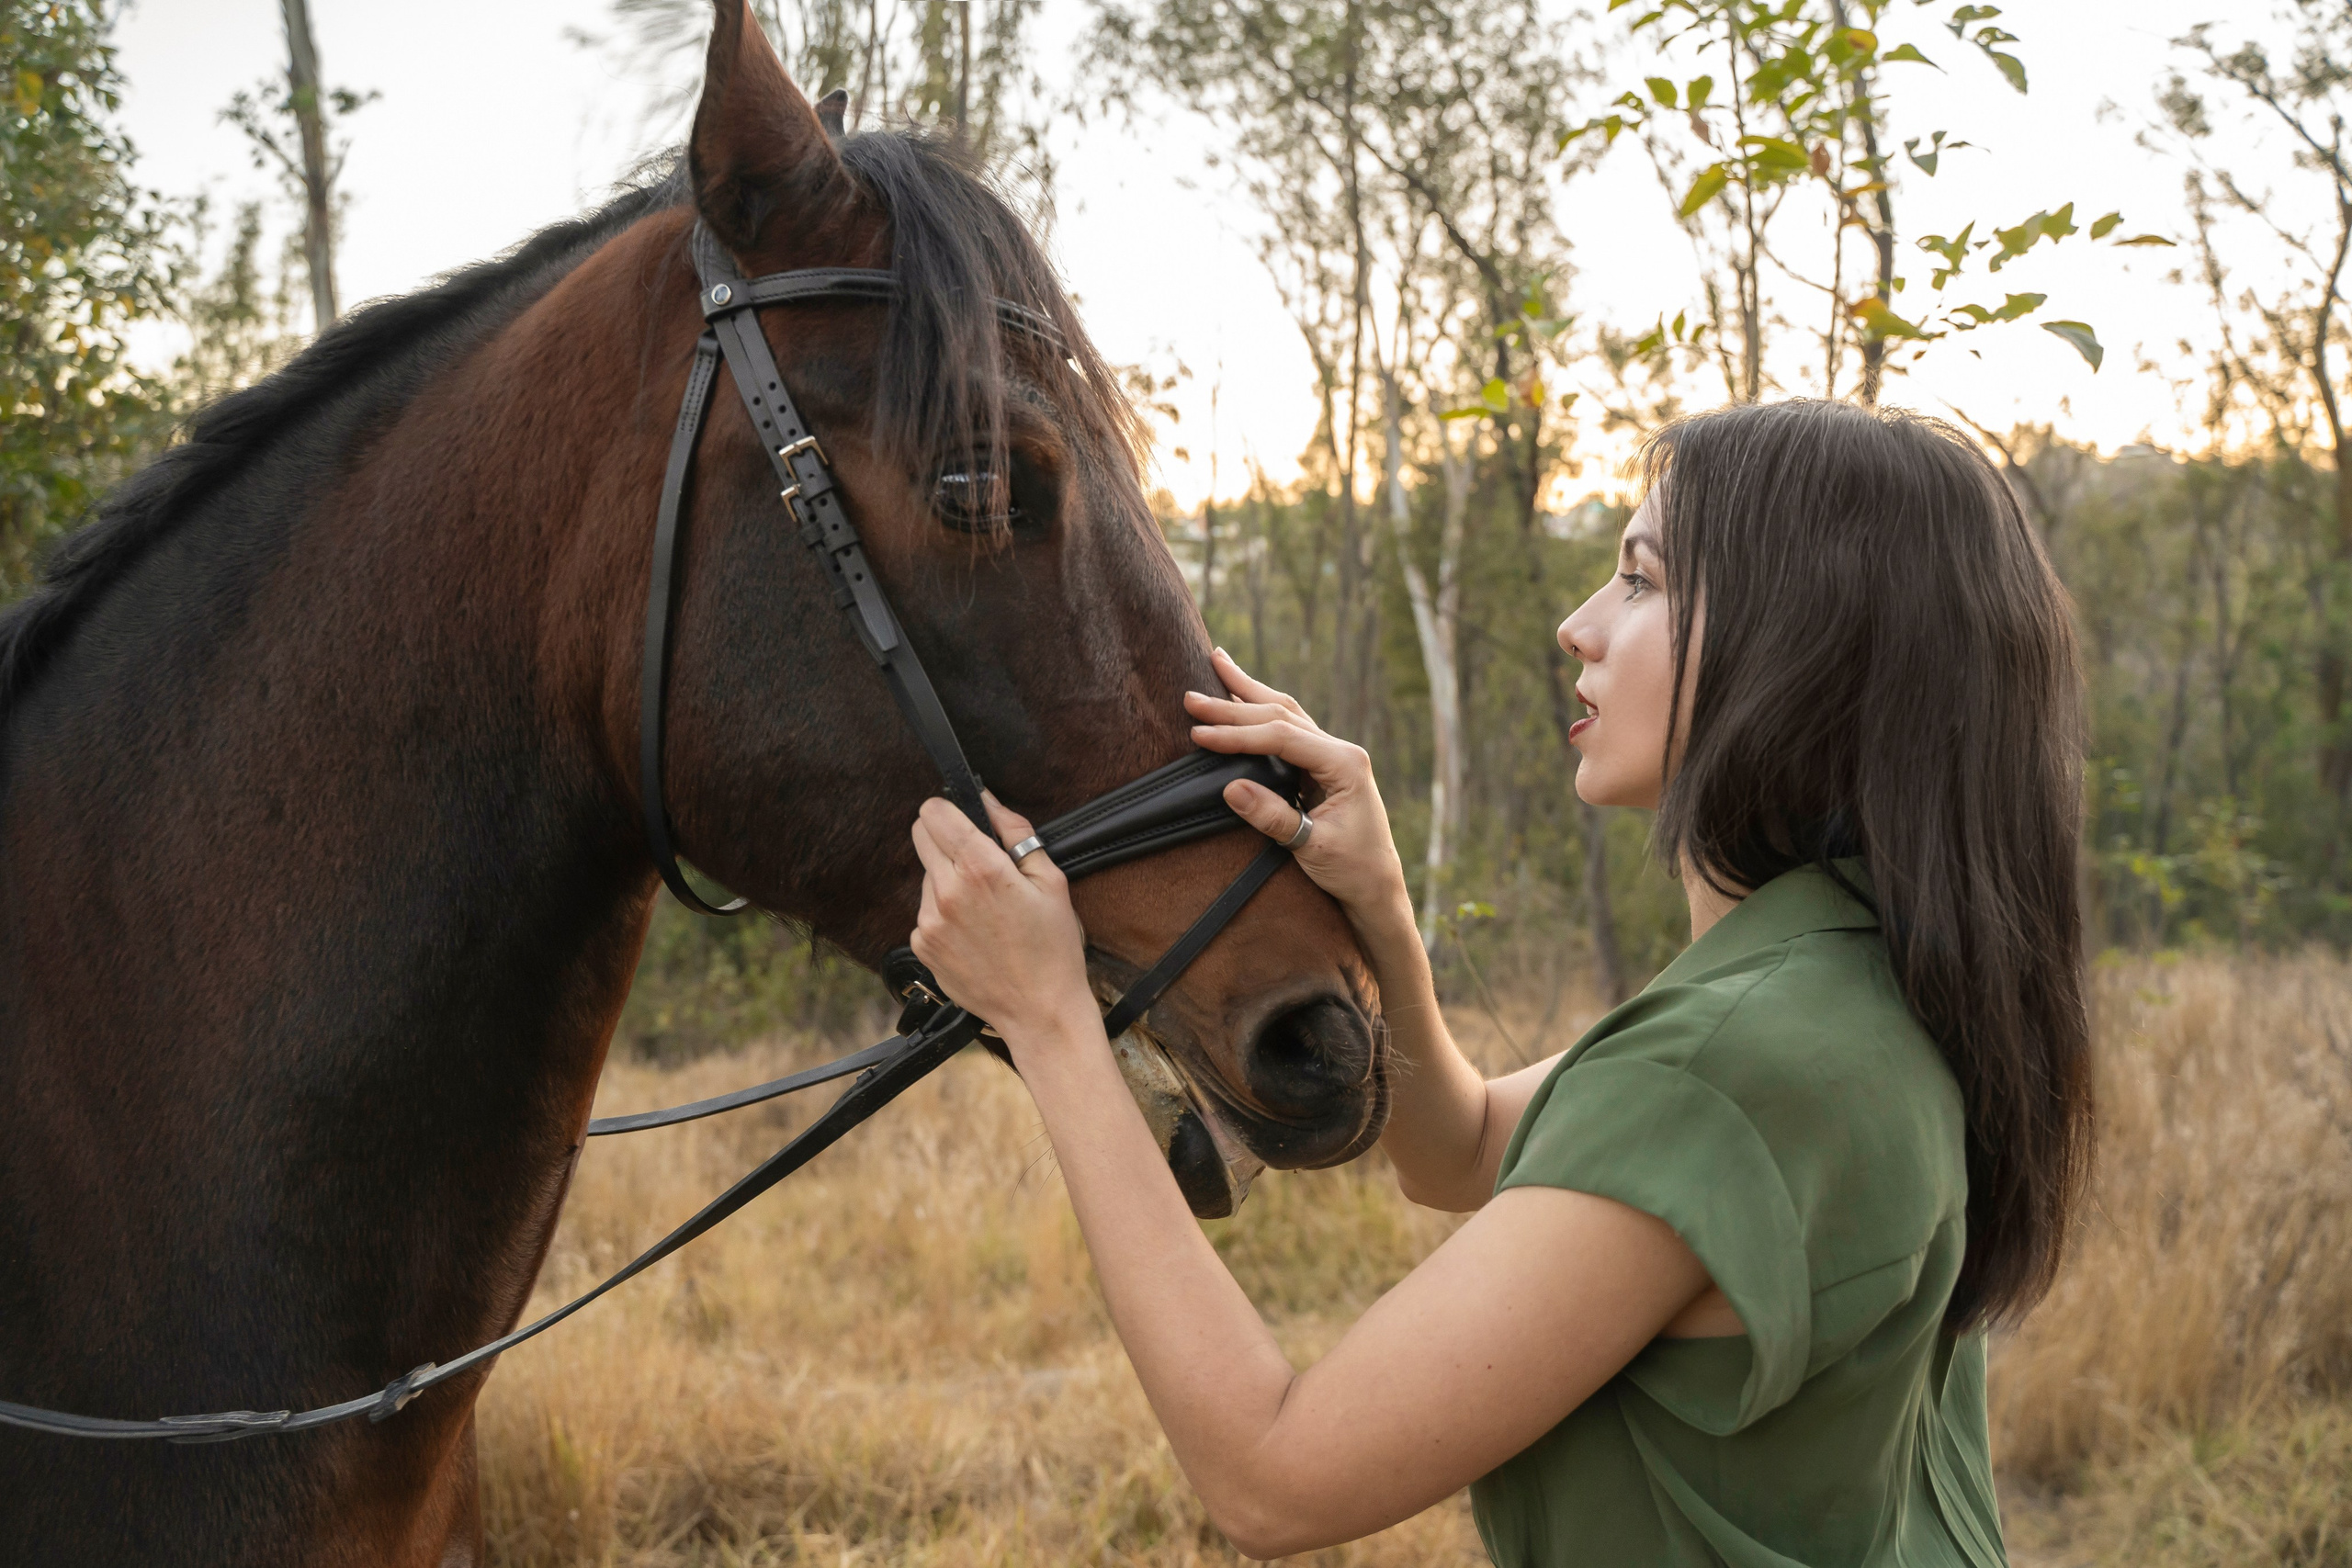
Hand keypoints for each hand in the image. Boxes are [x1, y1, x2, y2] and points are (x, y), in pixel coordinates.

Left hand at [909, 792, 1095, 1042]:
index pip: (935, 812)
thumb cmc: (1054, 948)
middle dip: (943, 835)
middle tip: (976, 859)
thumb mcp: (1052, 881)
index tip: (962, 816)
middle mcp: (947, 890)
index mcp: (982, 868)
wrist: (1039, 1012)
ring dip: (947, 878)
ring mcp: (929, 920)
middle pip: (920, 834)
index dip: (948, 807)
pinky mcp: (922, 945)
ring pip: (926, 874)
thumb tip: (987, 801)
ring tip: (984, 908)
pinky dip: (944, 913)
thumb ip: (1017, 833)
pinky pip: (925, 911)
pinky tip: (974, 933)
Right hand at [1186, 648, 1412, 935]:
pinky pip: (1288, 728)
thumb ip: (1273, 817)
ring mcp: (1332, 754)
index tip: (1199, 734)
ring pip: (1285, 712)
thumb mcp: (1312, 848)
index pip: (1281, 737)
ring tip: (1218, 661)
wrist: (1377, 885)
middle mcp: (1340, 750)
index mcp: (1344, 764)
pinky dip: (1260, 711)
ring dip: (1248, 691)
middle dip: (1234, 703)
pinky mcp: (1322, 764)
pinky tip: (1242, 696)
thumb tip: (1229, 788)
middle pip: (1280, 716)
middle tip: (1191, 696)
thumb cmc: (1352, 869)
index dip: (1238, 735)